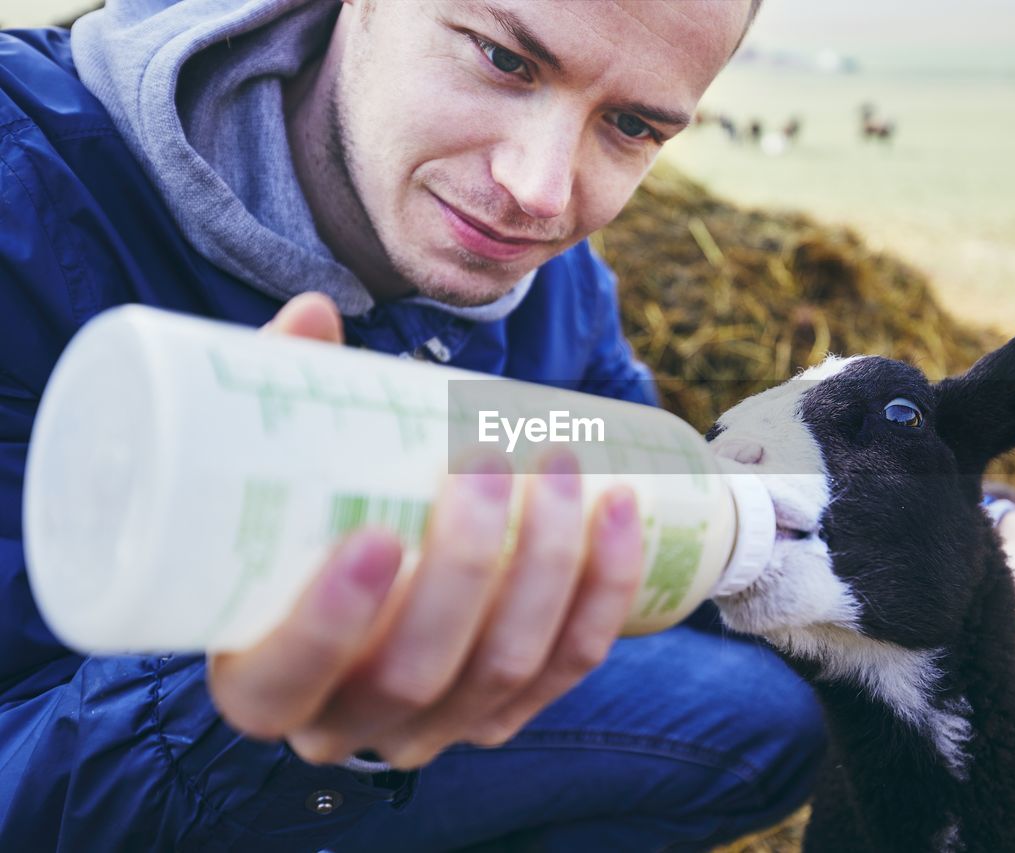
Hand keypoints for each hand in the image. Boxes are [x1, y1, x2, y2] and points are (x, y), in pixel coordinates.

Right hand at [208, 293, 646, 767]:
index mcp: (261, 680)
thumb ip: (285, 393)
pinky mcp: (505, 711)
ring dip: (547, 566)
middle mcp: (344, 724)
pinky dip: (602, 589)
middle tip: (490, 462)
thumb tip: (315, 314)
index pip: (285, 681)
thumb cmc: (311, 518)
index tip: (374, 535)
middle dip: (467, 567)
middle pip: (415, 673)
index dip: (329, 627)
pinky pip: (566, 666)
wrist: (366, 578)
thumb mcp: (281, 467)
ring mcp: (435, 728)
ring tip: (562, 464)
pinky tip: (620, 514)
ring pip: (503, 670)